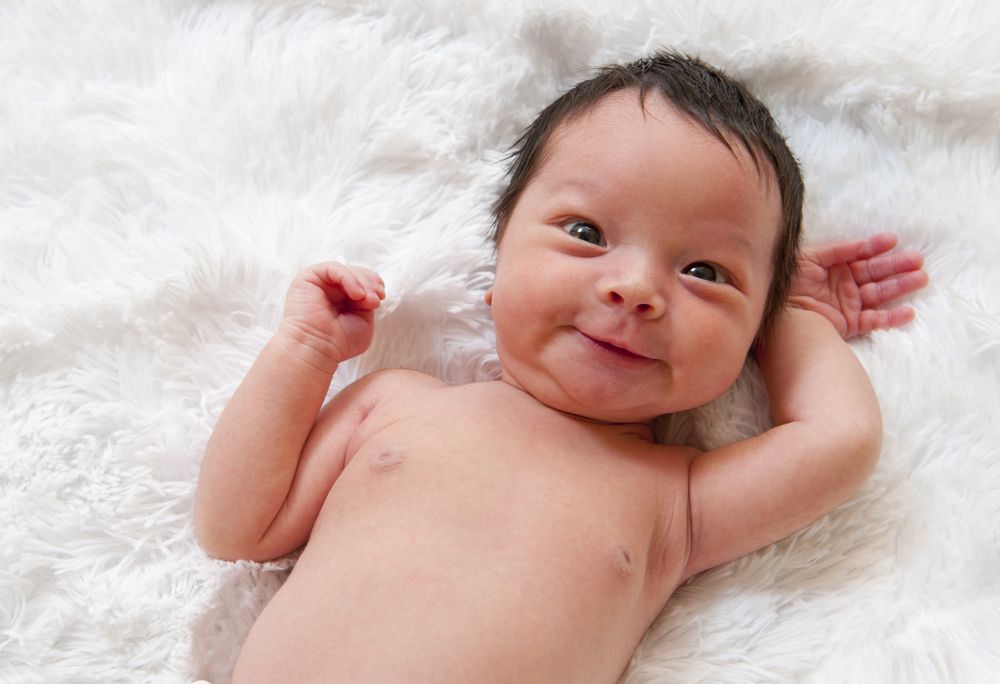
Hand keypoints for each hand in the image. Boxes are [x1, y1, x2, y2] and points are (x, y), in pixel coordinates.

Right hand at [281, 262, 384, 362]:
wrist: (317, 349)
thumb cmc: (339, 342)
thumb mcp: (364, 320)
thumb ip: (369, 302)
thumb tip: (373, 289)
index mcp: (342, 298)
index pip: (361, 280)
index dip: (374, 284)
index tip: (381, 296)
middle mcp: (330, 288)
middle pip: (356, 273)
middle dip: (370, 284)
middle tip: (375, 300)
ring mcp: (319, 282)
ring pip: (347, 270)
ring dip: (363, 283)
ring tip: (367, 300)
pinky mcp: (309, 277)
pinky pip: (334, 268)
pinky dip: (349, 278)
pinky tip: (357, 295)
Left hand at [787, 233, 927, 337]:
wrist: (780, 318)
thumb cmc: (787, 285)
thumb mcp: (807, 260)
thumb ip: (835, 250)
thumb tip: (862, 244)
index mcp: (833, 267)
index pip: (859, 255)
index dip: (875, 247)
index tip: (892, 240)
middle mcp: (844, 284)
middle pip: (875, 273)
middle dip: (896, 266)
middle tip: (917, 260)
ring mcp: (848, 304)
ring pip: (879, 294)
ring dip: (900, 286)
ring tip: (921, 278)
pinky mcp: (850, 324)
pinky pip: (874, 320)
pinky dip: (891, 318)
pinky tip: (909, 312)